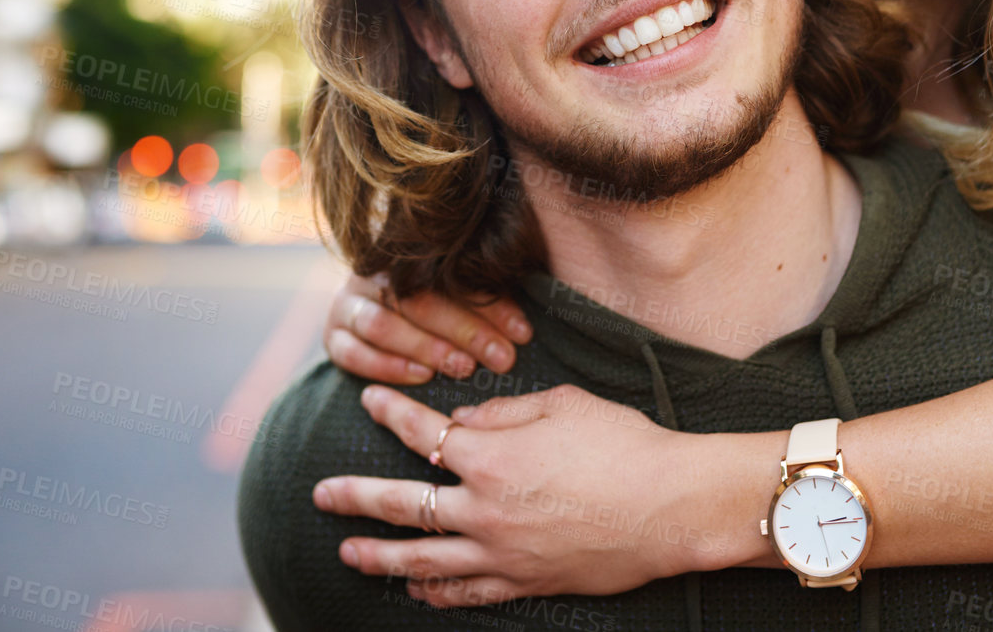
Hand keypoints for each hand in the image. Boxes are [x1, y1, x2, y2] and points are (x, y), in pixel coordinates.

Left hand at [312, 384, 724, 606]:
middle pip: (403, 503)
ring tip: (347, 553)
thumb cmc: (624, 444)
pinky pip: (467, 592)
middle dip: (356, 497)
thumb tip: (464, 420)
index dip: (391, 413)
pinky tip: (415, 589)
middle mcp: (484, 508)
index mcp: (492, 455)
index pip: (424, 432)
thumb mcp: (564, 404)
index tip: (368, 400)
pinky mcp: (525, 581)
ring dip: (378, 555)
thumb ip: (505, 411)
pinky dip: (435, 592)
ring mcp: (501, 552)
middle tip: (321, 494)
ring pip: (422, 558)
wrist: (671, 506)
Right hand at [324, 270, 532, 384]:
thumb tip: (526, 324)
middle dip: (464, 330)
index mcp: (407, 254)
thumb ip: (483, 296)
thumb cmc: (436, 306)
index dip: (490, 304)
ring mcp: (348, 304)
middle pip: (418, 299)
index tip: (523, 332)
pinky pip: (353, 353)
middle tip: (501, 357)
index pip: (452, 275)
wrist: (372, 314)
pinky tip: (422, 376)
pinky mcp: (333, 338)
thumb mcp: (458, 293)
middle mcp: (373, 274)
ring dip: (426, 347)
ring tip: (463, 367)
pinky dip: (388, 366)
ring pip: (383, 324)